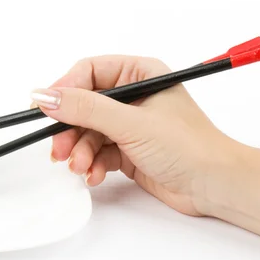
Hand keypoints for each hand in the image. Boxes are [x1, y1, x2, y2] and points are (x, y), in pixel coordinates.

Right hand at [30, 55, 239, 216]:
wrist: (215, 187)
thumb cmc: (189, 146)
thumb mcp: (132, 123)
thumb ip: (86, 109)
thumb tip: (45, 96)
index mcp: (139, 74)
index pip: (88, 72)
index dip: (64, 89)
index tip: (43, 108)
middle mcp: (132, 96)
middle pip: (83, 105)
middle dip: (69, 129)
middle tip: (58, 149)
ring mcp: (129, 124)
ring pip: (87, 131)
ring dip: (79, 151)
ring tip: (81, 168)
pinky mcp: (127, 149)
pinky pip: (97, 152)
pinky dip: (92, 164)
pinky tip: (95, 176)